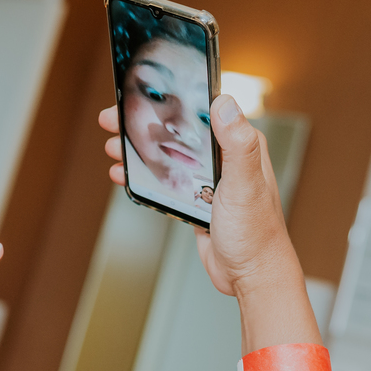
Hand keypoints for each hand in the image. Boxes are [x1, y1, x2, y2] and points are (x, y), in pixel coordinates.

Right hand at [100, 95, 298, 298]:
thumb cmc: (256, 233)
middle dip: (144, 123)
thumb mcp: (244, 184)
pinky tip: (127, 175)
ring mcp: (211, 180)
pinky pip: (168, 181)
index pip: (202, 110)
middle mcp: (226, 159)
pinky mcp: (199, 201)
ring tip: (114, 147)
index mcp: (241, 146)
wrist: (251, 276)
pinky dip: (146, 176)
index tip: (140, 95)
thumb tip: (224, 103)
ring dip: (140, 150)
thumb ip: (237, 144)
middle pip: (179, 130)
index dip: (169, 99)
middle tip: (113, 120)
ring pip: (169, 155)